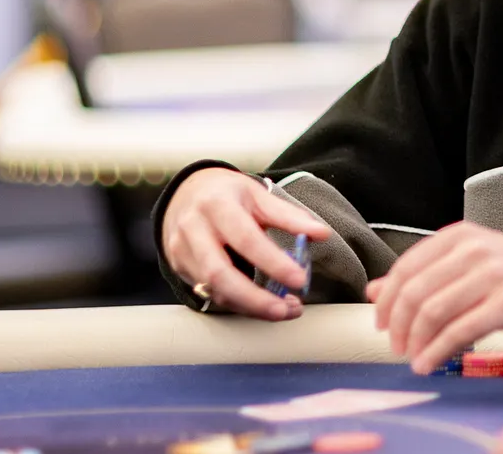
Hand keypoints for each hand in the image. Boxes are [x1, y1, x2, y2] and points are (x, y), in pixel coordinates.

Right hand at [161, 167, 332, 320]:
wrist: (185, 193)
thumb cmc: (227, 194)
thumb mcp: (257, 195)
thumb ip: (289, 215)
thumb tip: (322, 233)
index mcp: (217, 205)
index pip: (246, 238)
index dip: (273, 262)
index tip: (299, 279)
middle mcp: (194, 230)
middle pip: (220, 273)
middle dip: (254, 299)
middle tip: (286, 310)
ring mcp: (182, 252)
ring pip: (214, 290)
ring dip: (251, 306)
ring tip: (282, 310)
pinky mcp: (180, 269)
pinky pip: (210, 294)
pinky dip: (239, 304)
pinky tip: (261, 305)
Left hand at [365, 221, 502, 372]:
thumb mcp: (469, 264)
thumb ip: (424, 274)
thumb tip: (374, 291)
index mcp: (459, 236)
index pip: (407, 267)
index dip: (387, 300)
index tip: (381, 324)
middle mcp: (473, 250)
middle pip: (416, 291)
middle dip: (398, 325)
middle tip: (396, 346)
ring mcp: (492, 275)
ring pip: (434, 311)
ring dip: (416, 342)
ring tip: (413, 358)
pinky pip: (460, 331)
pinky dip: (437, 351)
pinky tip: (429, 363)